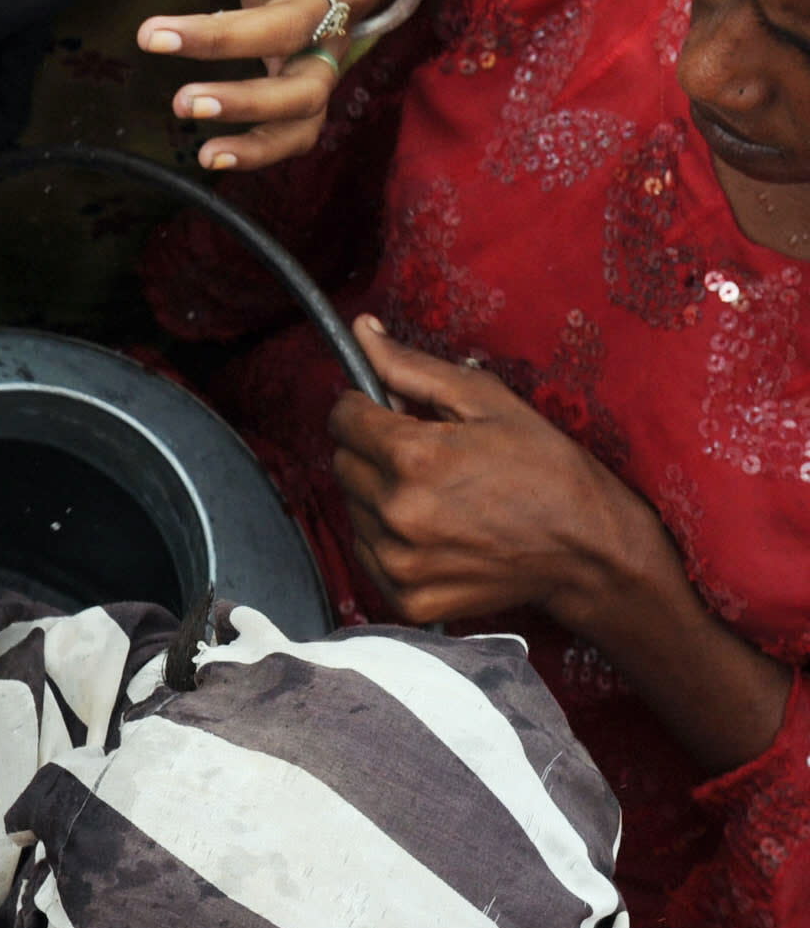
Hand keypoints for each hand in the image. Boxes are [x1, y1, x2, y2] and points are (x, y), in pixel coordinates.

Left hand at [133, 0, 371, 170]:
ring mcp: (328, 64)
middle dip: (241, 90)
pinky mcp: (315, 95)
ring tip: (206, 154)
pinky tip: (216, 156)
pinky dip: (261, 150)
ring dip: (258, 137)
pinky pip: (299, 132)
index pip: (271, 17)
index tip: (151, 36)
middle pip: (298, 63)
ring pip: (307, 106)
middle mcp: (330, 26)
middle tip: (182, 103)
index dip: (214, 35)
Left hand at [328, 316, 671, 626]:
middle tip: (426, 454)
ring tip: (438, 495)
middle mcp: (396, 512)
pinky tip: (435, 530)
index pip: (342, 419)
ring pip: (352, 510)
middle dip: (372, 451)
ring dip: (379, 496)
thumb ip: (413, 367)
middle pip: (343, 465)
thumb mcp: (487, 401)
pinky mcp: (404, 597)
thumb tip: (362, 330)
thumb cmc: (544, 466)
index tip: (389, 411)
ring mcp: (397, 561)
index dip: (364, 408)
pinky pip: (367, 555)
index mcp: (413, 456)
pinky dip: (389, 539)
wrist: (585, 547)